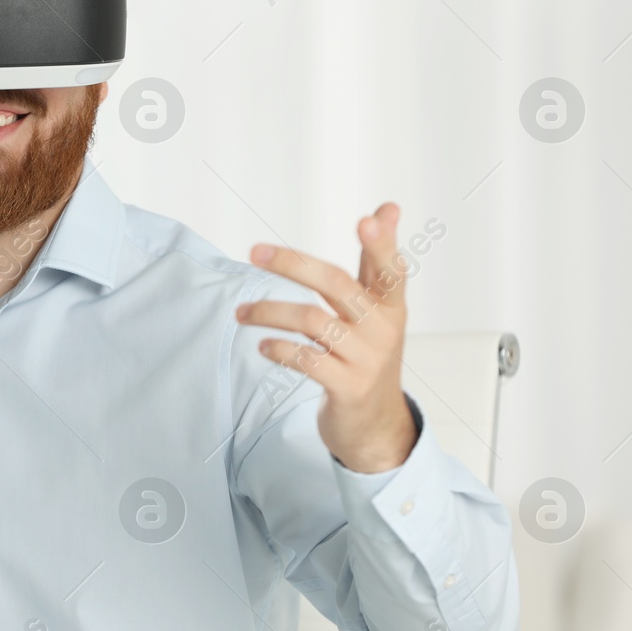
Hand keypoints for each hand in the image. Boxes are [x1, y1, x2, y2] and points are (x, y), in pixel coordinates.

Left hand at [236, 203, 416, 472]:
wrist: (375, 424)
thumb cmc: (367, 354)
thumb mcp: (378, 310)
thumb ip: (375, 263)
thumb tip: (387, 207)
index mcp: (390, 305)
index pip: (389, 268)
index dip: (380, 244)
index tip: (367, 219)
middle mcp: (383, 328)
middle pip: (336, 284)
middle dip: (292, 264)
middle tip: (254, 251)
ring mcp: (366, 359)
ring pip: (312, 320)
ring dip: (268, 312)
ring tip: (241, 313)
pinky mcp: (348, 387)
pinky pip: (306, 359)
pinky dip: (279, 349)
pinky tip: (263, 345)